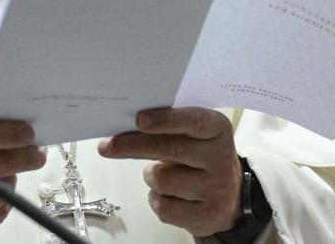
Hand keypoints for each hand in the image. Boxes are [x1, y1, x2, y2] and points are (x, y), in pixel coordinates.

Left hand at [97, 107, 241, 236]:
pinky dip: (156, 200)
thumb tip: (120, 131)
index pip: (194, 121)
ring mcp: (217, 189)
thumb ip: (162, 128)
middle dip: (133, 146)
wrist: (226, 196)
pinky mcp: (208, 215)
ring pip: (162, 180)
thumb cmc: (197, 157)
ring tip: (162, 174)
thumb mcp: (189, 135)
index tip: (140, 120)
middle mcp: (221, 157)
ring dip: (150, 176)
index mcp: (217, 129)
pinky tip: (168, 195)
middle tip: (108, 146)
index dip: (165, 120)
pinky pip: (164, 207)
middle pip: (171, 149)